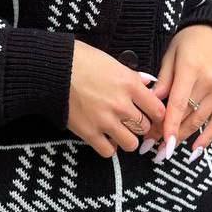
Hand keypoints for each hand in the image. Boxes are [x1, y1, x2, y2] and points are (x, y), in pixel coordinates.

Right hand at [67, 40, 166, 157]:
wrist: (54, 70)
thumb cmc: (81, 60)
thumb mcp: (112, 62)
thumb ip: (132, 76)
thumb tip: (148, 84)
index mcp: (130, 85)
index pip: (158, 110)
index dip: (156, 114)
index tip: (151, 114)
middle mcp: (121, 105)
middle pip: (145, 127)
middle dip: (140, 125)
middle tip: (132, 121)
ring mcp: (105, 121)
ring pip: (131, 143)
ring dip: (126, 138)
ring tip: (119, 130)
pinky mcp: (89, 133)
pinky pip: (109, 151)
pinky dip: (109, 147)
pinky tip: (105, 137)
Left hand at [144, 25, 211, 161]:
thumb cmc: (190, 41)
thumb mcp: (171, 55)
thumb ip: (163, 80)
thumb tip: (153, 103)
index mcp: (191, 69)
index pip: (178, 103)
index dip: (169, 125)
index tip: (160, 142)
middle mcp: (210, 81)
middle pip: (188, 115)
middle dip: (171, 133)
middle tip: (154, 145)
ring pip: (201, 121)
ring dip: (184, 136)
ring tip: (168, 147)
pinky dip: (208, 137)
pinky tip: (195, 150)